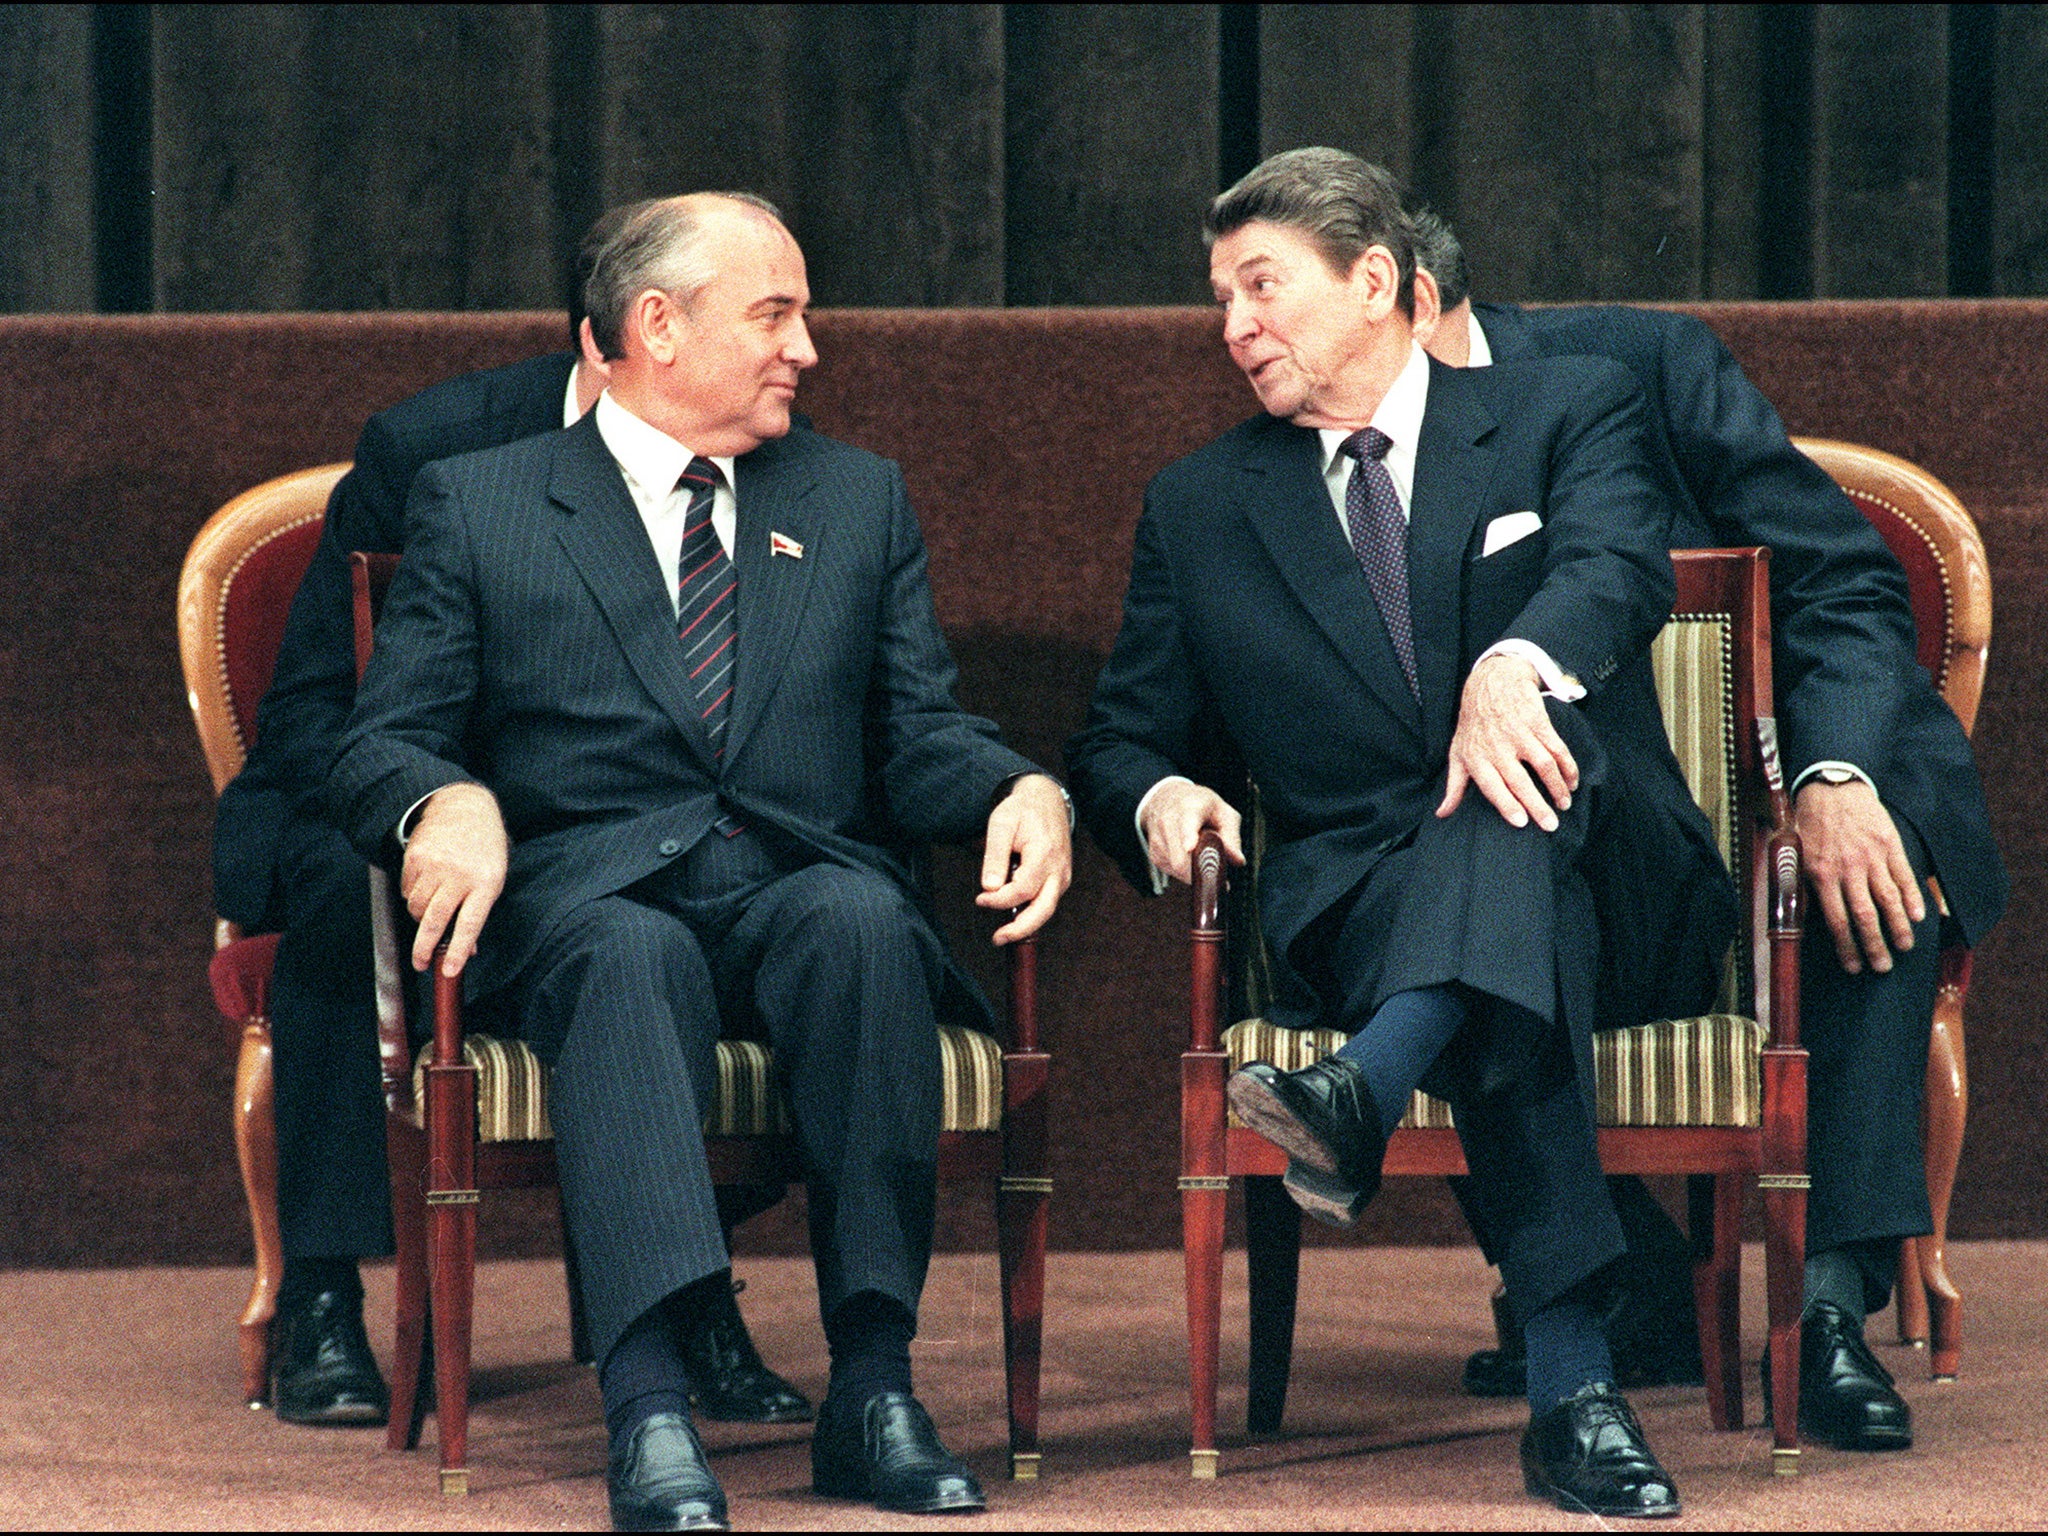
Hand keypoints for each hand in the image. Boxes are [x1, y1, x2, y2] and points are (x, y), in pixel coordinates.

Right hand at [399, 782, 508, 975]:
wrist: (464, 809)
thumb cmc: (483, 850)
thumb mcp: (493, 878)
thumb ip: (478, 911)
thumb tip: (466, 950)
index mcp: (486, 883)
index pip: (470, 924)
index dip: (457, 950)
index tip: (448, 971)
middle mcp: (460, 875)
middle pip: (435, 920)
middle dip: (424, 947)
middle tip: (420, 963)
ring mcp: (436, 866)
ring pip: (416, 907)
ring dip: (419, 916)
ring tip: (430, 909)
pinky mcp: (416, 858)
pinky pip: (406, 890)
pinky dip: (412, 895)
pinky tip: (425, 884)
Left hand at [976, 774, 1073, 944]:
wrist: (1047, 800)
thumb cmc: (1021, 810)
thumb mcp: (1001, 824)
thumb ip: (994, 856)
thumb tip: (989, 888)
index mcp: (1044, 853)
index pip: (1023, 889)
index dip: (1000, 900)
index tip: (980, 899)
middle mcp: (1058, 869)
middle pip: (1043, 909)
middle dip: (1020, 929)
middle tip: (997, 939)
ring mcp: (1061, 876)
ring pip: (1046, 910)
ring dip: (1025, 925)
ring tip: (1002, 935)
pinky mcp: (1058, 880)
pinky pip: (1046, 902)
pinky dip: (1030, 912)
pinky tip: (1012, 916)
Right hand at [1139, 779, 1244, 885]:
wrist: (1165, 798)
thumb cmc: (1200, 805)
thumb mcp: (1222, 811)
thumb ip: (1232, 836)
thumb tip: (1238, 861)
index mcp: (1189, 807)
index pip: (1187, 823)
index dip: (1188, 836)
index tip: (1190, 847)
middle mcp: (1168, 821)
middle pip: (1181, 858)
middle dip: (1201, 871)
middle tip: (1219, 872)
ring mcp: (1157, 839)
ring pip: (1178, 870)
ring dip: (1195, 870)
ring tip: (1199, 850)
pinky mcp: (1154, 854)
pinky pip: (1174, 873)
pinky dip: (1186, 871)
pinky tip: (1189, 855)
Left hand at [1438, 653, 1578, 829]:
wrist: (1492, 681)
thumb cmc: (1473, 723)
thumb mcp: (1457, 752)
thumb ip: (1454, 786)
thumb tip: (1442, 814)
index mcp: (1476, 757)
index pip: (1492, 786)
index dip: (1506, 805)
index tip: (1521, 823)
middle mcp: (1498, 747)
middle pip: (1520, 781)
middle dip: (1537, 805)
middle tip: (1550, 825)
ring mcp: (1519, 734)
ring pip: (1544, 765)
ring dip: (1557, 787)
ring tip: (1564, 804)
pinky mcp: (1538, 722)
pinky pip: (1557, 748)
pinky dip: (1568, 767)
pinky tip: (1572, 781)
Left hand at [1796, 777, 1925, 974]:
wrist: (1832, 786)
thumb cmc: (1810, 823)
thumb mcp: (1795, 854)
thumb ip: (1803, 883)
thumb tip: (1803, 916)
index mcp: (1821, 874)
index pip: (1836, 921)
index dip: (1846, 947)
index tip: (1853, 967)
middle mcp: (1848, 869)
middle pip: (1865, 917)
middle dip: (1875, 946)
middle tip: (1883, 966)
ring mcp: (1872, 858)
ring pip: (1889, 900)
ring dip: (1899, 928)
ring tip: (1905, 947)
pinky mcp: (1891, 846)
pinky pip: (1905, 877)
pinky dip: (1914, 898)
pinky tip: (1921, 916)